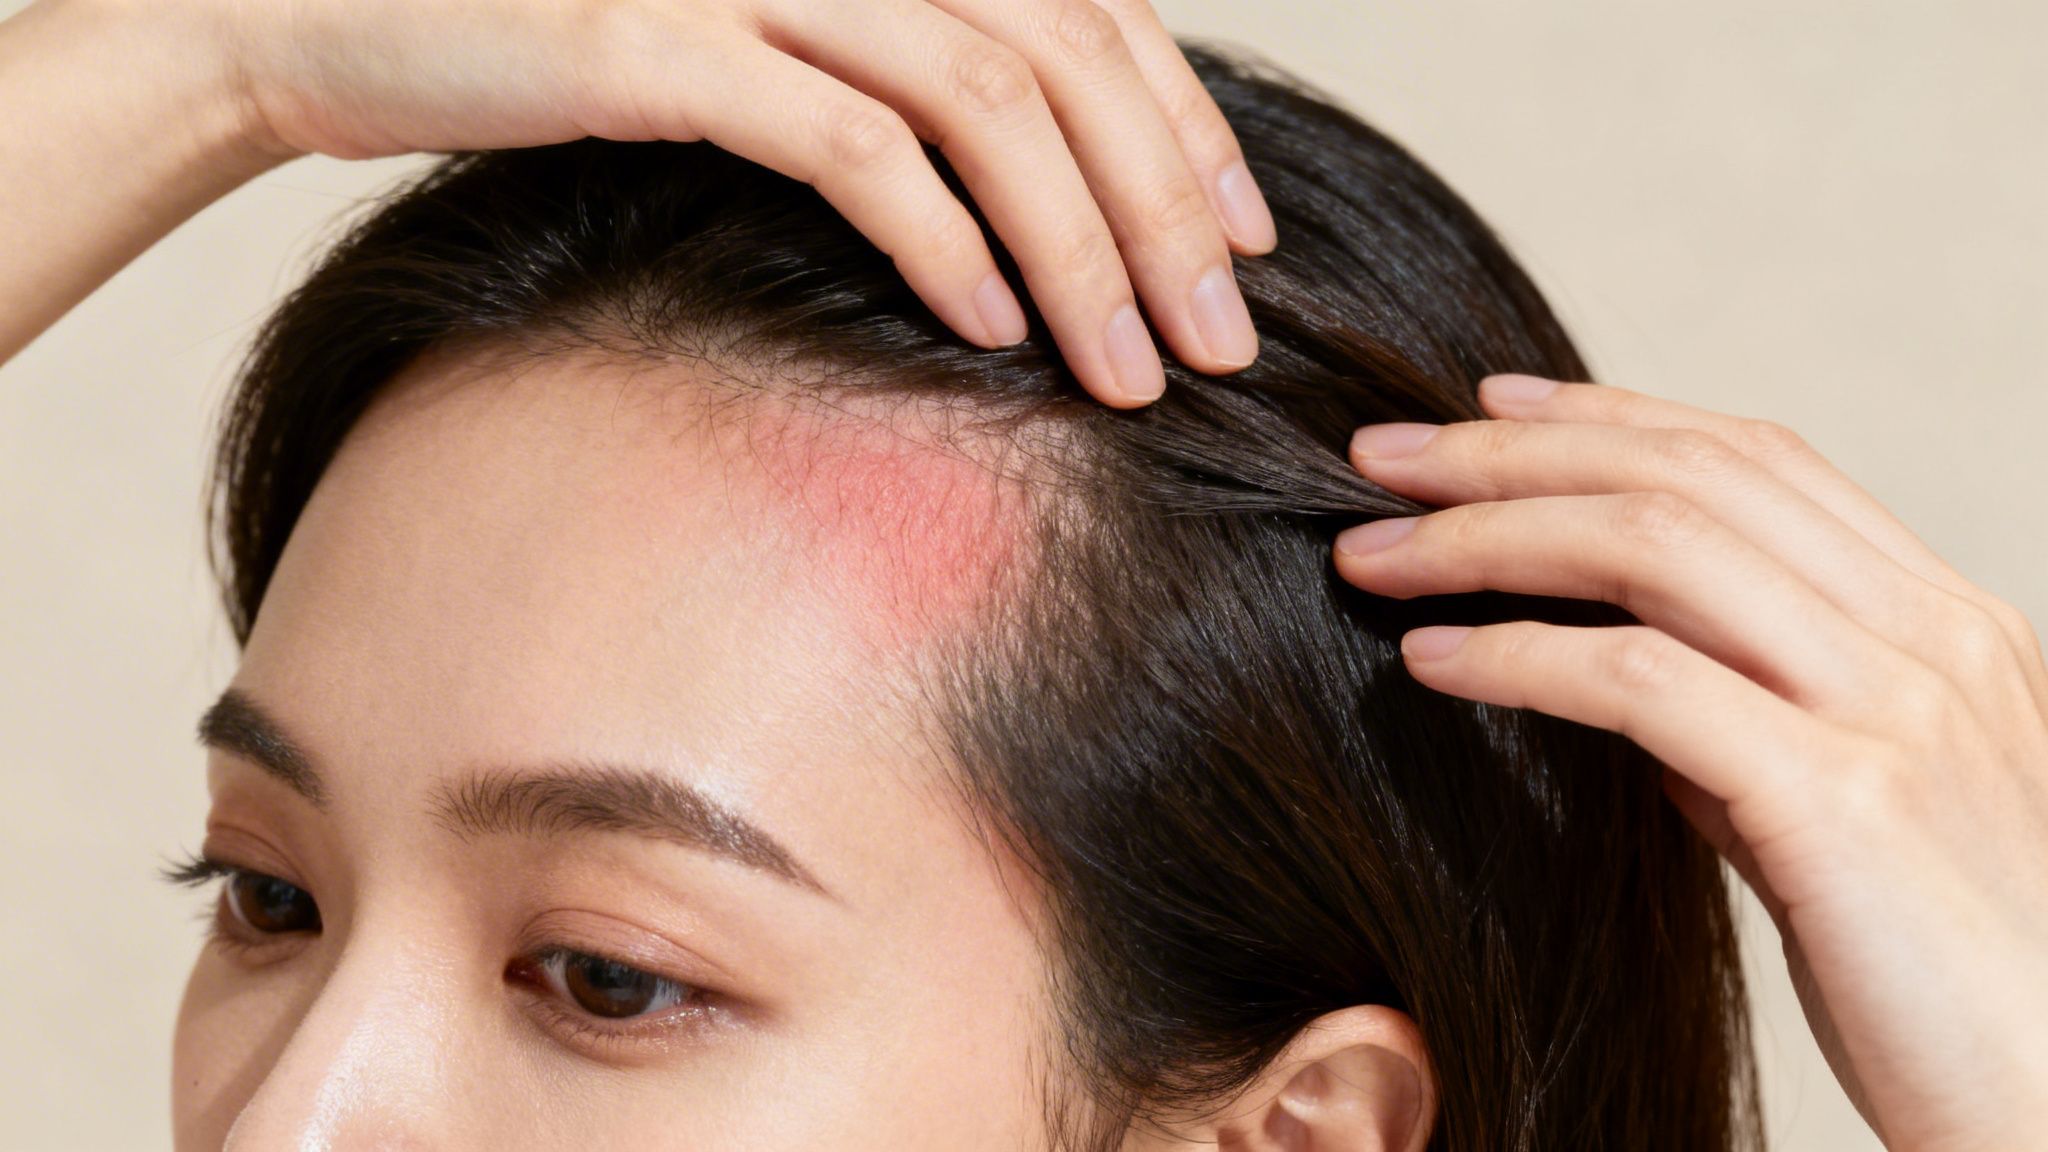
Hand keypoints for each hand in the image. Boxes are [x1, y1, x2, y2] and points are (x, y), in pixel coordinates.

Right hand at [211, 0, 1272, 405]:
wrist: (342, 11)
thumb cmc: (567, 51)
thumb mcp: (761, 51)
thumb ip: (892, 80)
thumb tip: (1037, 202)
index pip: (1091, 11)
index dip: (1188, 127)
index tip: (1240, 249)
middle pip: (1066, 56)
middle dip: (1163, 211)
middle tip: (1221, 342)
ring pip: (984, 100)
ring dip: (1079, 247)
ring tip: (1130, 370)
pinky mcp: (661, 38)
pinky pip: (850, 141)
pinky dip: (943, 238)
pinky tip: (995, 329)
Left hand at [1333, 375, 2047, 1149]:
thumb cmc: (1939, 977)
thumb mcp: (1846, 810)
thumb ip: (1747, 721)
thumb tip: (1614, 663)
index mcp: (1943, 621)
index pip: (1757, 458)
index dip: (1608, 415)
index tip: (1483, 407)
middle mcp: (1931, 635)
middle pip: (1690, 475)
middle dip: (1512, 454)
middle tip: (1377, 457)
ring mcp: (1895, 707)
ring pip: (1659, 545)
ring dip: (1489, 535)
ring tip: (1374, 554)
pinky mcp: (1842, 798)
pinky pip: (1644, 683)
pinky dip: (1519, 654)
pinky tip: (1432, 658)